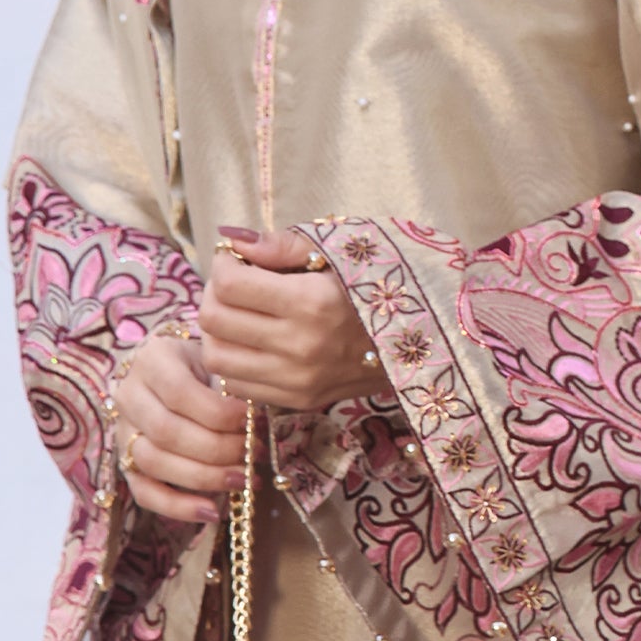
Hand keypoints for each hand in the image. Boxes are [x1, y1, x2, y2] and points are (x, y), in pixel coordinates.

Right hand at [113, 331, 247, 523]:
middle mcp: (128, 394)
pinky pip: (145, 492)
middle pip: (166, 432)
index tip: (252, 421)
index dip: (220, 414)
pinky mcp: (127, 463)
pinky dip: (179, 508)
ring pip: (153, 462)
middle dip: (217, 450)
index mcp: (153, 360)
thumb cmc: (209, 371)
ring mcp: (123, 431)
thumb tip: (254, 428)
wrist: (180, 375)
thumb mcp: (220, 365)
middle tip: (253, 454)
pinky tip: (213, 511)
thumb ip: (231, 390)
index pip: (179, 392)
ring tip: (243, 480)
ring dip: (204, 478)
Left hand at [199, 227, 385, 409]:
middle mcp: (302, 347)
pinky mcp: (301, 401)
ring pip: (218, 358)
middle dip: (215, 295)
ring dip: (219, 333)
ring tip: (240, 316)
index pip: (228, 285)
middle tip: (235, 285)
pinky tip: (255, 344)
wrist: (426, 342)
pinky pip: (239, 385)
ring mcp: (300, 381)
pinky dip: (236, 362)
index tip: (238, 260)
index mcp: (311, 303)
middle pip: (214, 322)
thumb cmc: (384, 285)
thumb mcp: (342, 251)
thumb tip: (233, 239)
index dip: (223, 265)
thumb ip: (283, 244)